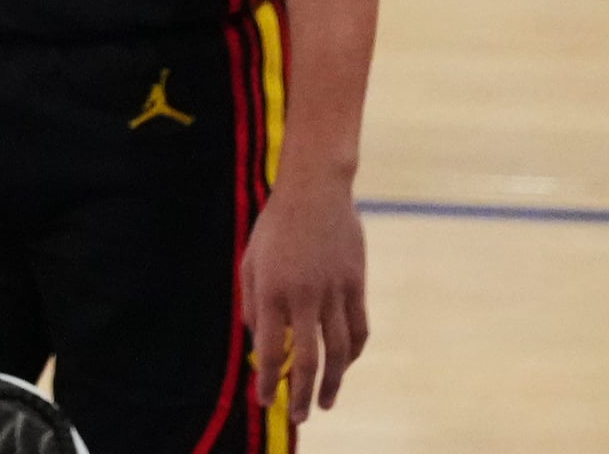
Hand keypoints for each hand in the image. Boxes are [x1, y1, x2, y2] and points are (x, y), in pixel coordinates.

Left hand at [239, 172, 368, 424]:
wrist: (315, 191)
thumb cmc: (274, 227)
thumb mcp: (250, 262)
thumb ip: (252, 304)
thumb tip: (260, 343)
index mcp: (273, 291)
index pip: (272, 348)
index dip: (269, 379)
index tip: (266, 400)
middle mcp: (305, 296)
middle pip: (309, 358)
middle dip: (303, 393)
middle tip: (301, 416)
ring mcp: (335, 291)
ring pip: (339, 349)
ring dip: (334, 381)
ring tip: (327, 402)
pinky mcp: (356, 284)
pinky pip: (358, 328)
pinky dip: (353, 352)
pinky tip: (346, 365)